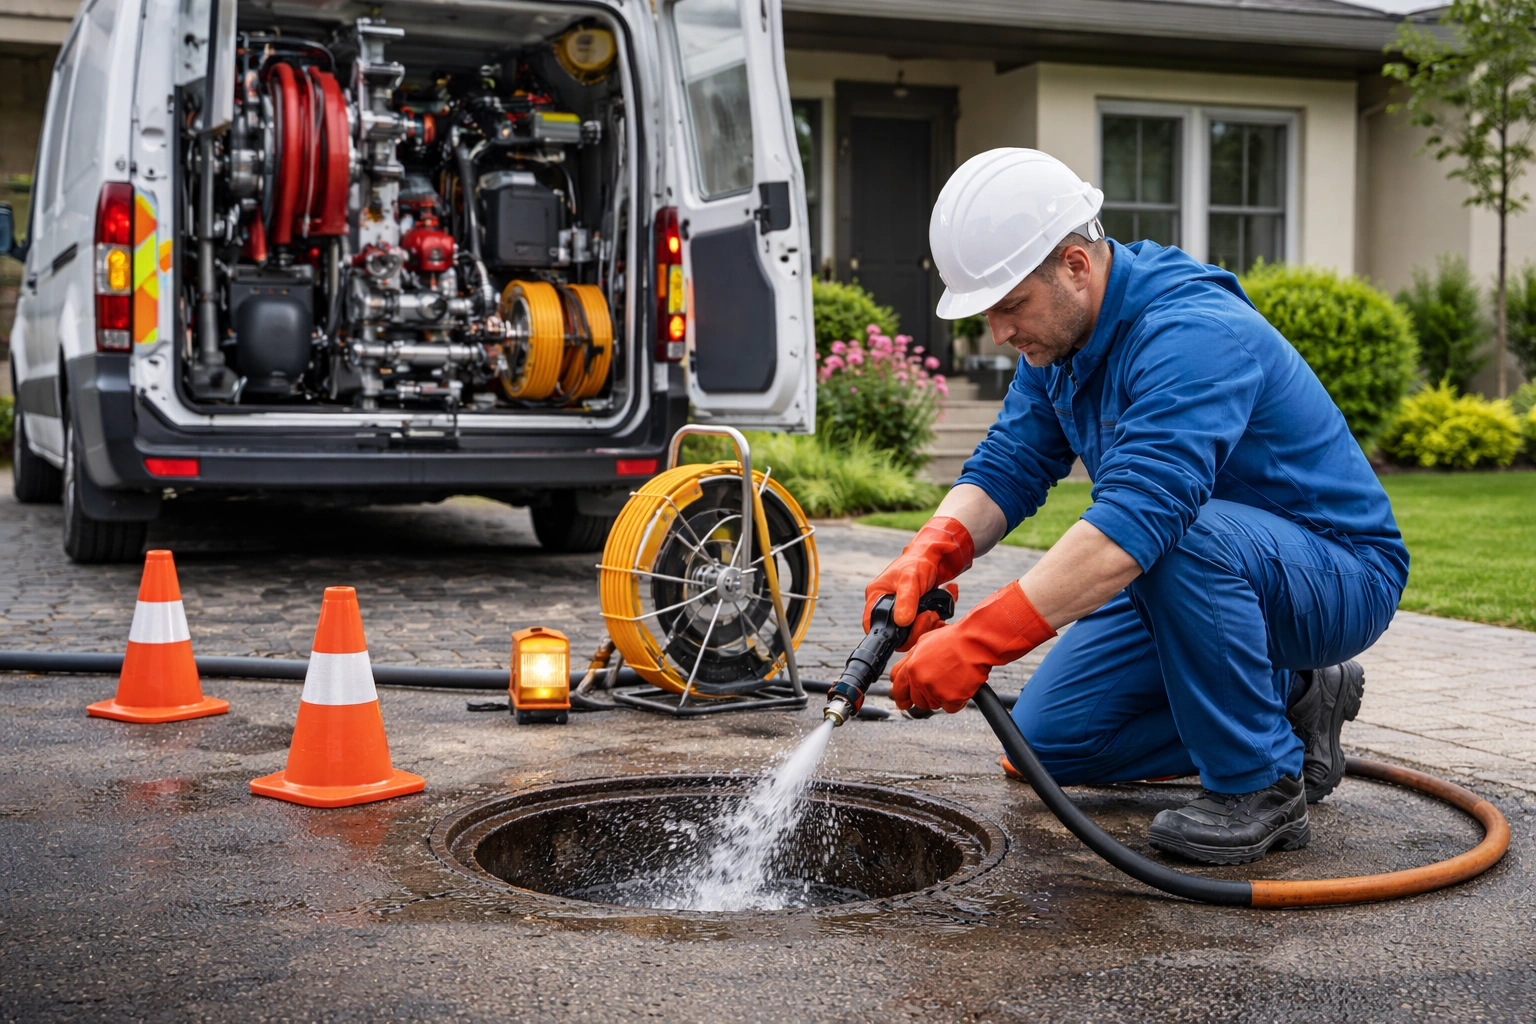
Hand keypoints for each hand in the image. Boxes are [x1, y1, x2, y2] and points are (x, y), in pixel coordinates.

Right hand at [863, 517, 974, 651]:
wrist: (935, 558)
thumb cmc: (918, 563)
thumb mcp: (910, 578)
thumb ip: (906, 599)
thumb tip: (902, 622)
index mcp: (877, 597)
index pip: (872, 625)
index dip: (886, 634)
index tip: (907, 628)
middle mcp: (887, 608)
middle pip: (896, 635)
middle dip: (916, 630)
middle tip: (929, 616)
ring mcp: (902, 613)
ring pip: (912, 634)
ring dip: (929, 626)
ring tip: (936, 611)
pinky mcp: (916, 616)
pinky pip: (925, 629)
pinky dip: (937, 622)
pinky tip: (943, 609)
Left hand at [890, 580, 1055, 713]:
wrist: (976, 642)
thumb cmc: (955, 639)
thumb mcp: (924, 642)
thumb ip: (913, 659)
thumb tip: (907, 670)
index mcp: (911, 665)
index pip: (898, 687)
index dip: (902, 695)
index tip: (905, 700)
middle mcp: (919, 679)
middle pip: (916, 700)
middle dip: (926, 696)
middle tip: (940, 686)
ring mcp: (934, 690)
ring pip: (933, 704)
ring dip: (943, 697)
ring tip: (953, 680)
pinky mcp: (950, 698)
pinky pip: (950, 708)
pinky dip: (958, 701)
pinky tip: (962, 686)